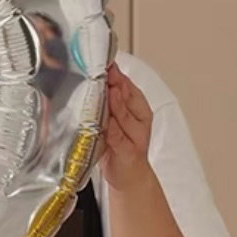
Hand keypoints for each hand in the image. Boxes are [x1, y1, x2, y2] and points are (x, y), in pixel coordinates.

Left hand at [99, 62, 153, 191]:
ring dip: (116, 105)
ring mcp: (135, 136)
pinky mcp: (128, 152)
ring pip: (125, 116)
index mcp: (138, 107)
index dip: (117, 74)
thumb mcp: (113, 116)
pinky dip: (112, 130)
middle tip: (105, 72)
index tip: (105, 62)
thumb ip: (109, 98)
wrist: (129, 174)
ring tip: (108, 93)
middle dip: (117, 85)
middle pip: (129, 98)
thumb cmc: (118, 142)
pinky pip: (119, 138)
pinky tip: (106, 123)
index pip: (128, 86)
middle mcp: (139, 119)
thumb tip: (96, 73)